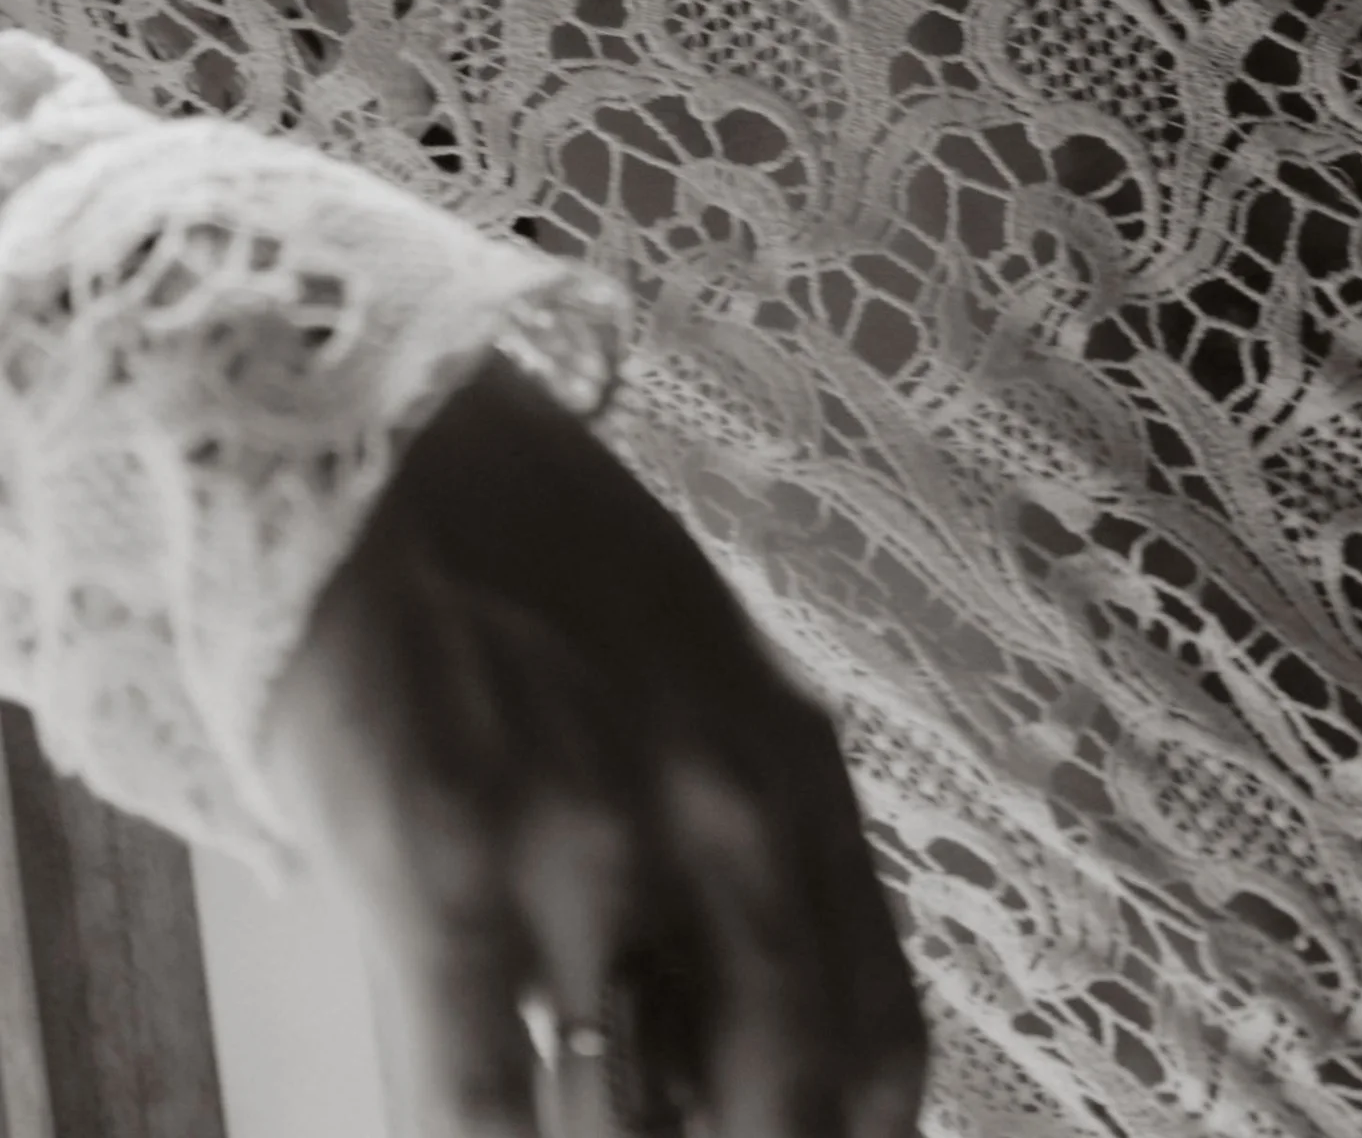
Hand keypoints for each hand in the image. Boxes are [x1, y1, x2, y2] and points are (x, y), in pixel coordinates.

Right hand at [265, 355, 923, 1136]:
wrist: (358, 421)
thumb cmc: (516, 543)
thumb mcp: (686, 667)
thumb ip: (731, 829)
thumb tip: (729, 1031)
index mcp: (791, 759)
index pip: (876, 1042)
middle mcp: (716, 803)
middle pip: (778, 1100)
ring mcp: (584, 832)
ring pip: (621, 1125)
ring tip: (558, 1127)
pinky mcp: (441, 851)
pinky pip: (477, 1102)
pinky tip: (471, 1130)